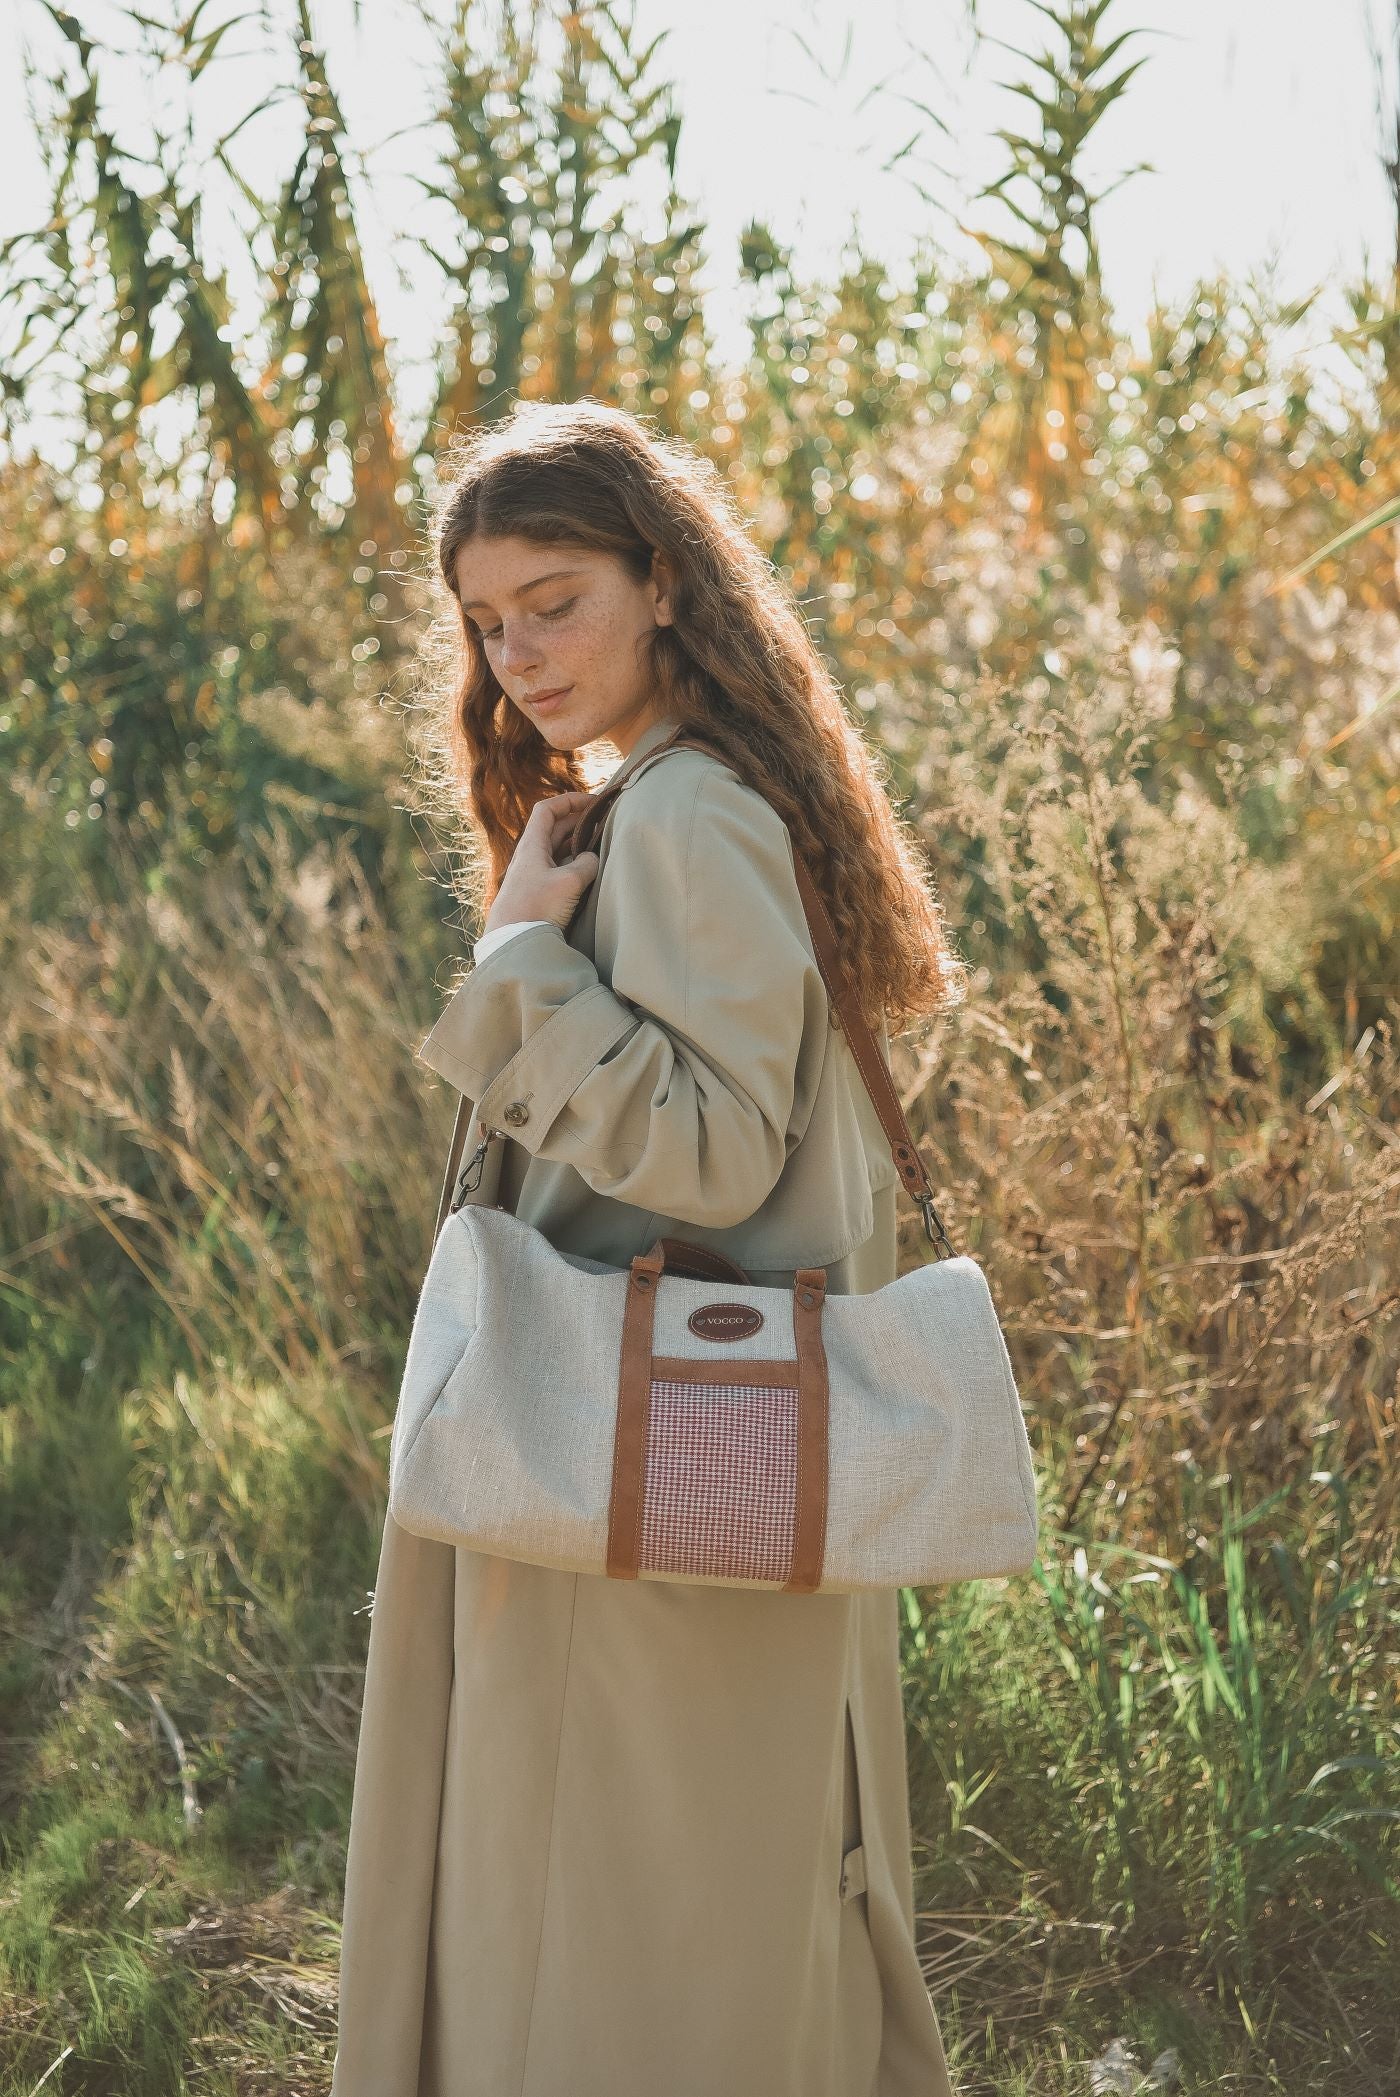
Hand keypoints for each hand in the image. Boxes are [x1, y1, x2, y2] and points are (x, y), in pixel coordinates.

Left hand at [482, 790, 601, 936]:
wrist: (513, 943)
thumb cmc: (536, 908)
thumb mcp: (569, 881)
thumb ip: (586, 863)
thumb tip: (592, 859)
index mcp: (531, 845)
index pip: (547, 810)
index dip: (569, 801)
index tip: (593, 802)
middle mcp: (530, 857)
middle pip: (554, 829)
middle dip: (579, 821)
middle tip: (603, 822)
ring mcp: (533, 876)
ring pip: (557, 850)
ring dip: (577, 844)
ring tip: (600, 844)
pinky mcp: (537, 895)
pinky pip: (557, 870)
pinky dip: (573, 864)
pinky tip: (588, 872)